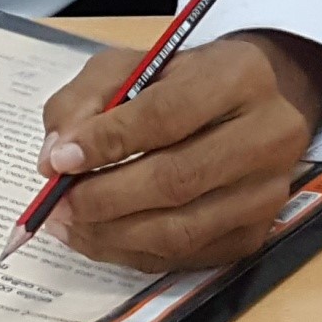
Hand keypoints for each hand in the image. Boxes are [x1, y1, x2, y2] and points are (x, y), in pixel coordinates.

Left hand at [36, 32, 321, 271]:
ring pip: (182, 229)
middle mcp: (267, 137)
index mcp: (236, 77)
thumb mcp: (129, 65)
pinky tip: (97, 238)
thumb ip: (85, 101)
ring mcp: (266, 193)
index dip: (108, 142)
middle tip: (57, 204)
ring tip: (67, 224)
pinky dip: (132, 252)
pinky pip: (186, 256)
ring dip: (112, 234)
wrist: (248, 105)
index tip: (59, 160)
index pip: (166, 115)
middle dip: (105, 197)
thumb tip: (55, 158)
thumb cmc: (179, 80)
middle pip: (178, 179)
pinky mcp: (256, 235)